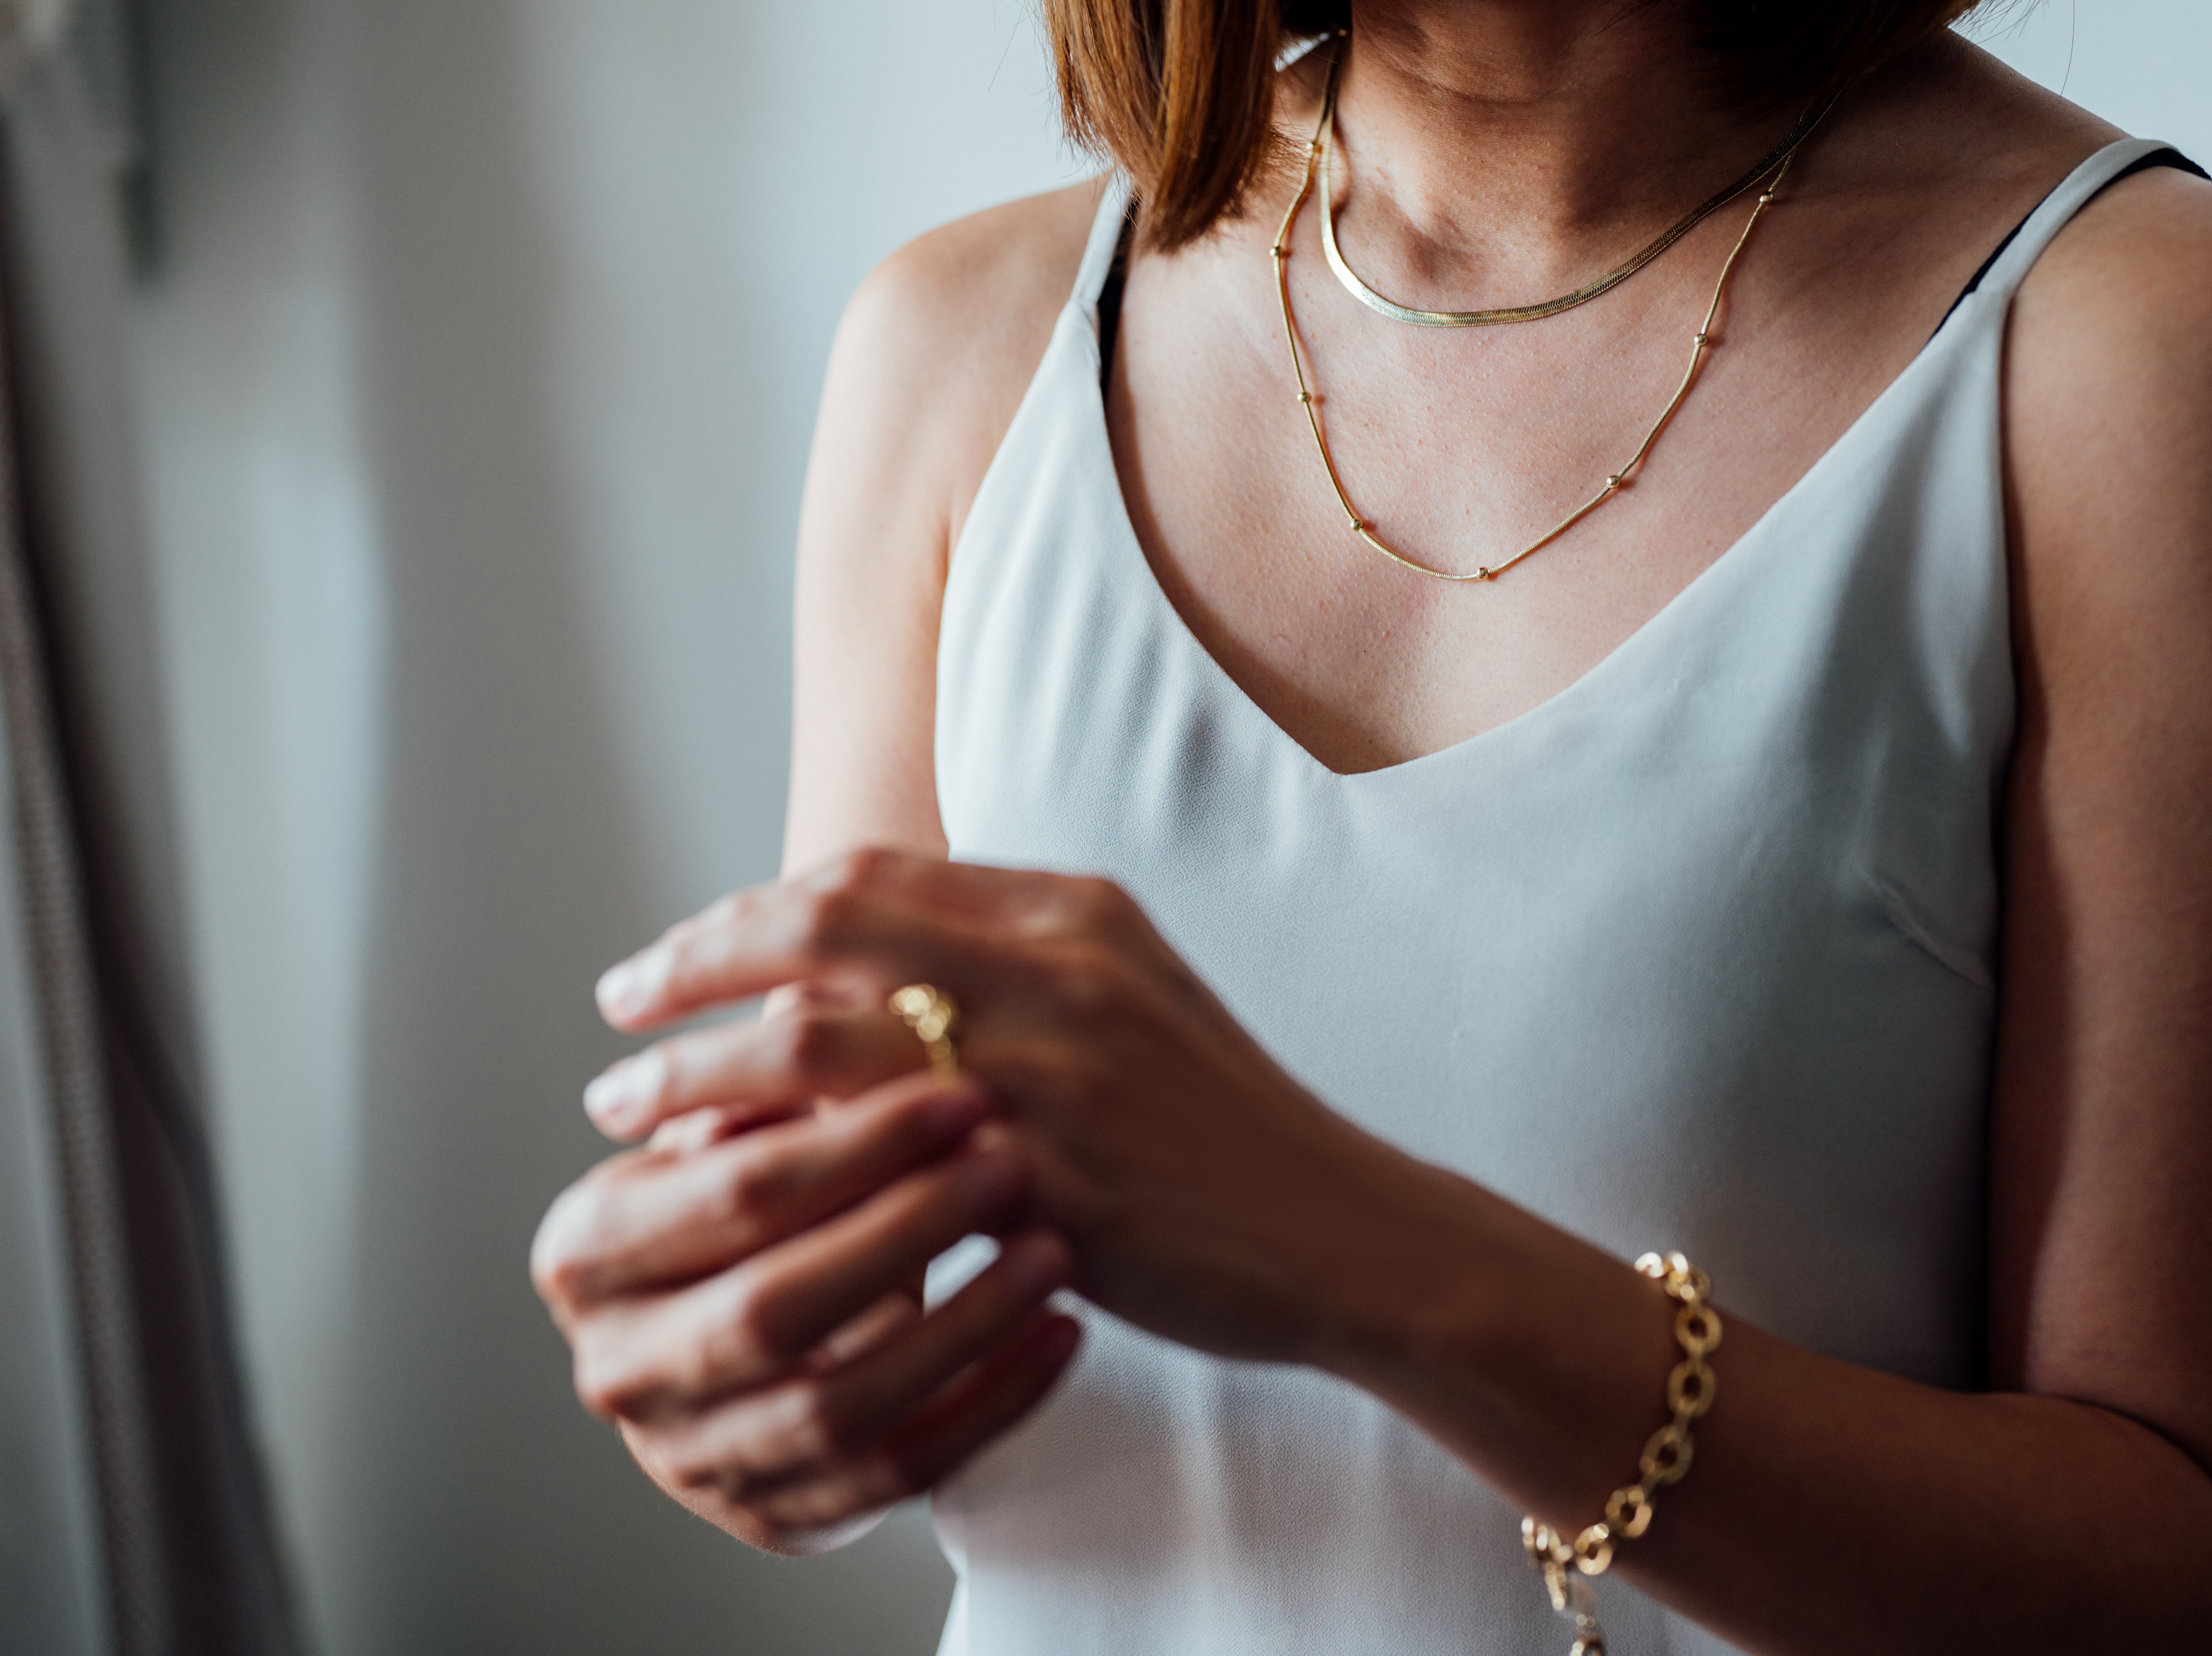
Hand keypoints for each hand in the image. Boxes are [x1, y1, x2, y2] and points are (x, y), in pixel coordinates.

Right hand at [529, 1053, 1080, 1551]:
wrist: (771, 1312)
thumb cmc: (775, 1182)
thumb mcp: (757, 1116)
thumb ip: (790, 1049)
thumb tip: (870, 950)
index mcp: (586, 1248)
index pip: (725, 1193)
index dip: (846, 1144)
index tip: (963, 1092)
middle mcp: (620, 1363)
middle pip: (773, 1305)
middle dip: (902, 1232)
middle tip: (1013, 1166)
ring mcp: (695, 1454)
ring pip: (840, 1403)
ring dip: (961, 1323)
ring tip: (1055, 1249)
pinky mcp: (780, 1514)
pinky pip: (901, 1471)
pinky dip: (991, 1402)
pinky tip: (1063, 1332)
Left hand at [588, 847, 1450, 1370]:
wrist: (1343, 1229)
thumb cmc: (1221, 1125)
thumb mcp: (1131, 1000)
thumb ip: (1014, 963)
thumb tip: (865, 962)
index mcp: (1074, 914)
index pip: (867, 879)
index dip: (746, 909)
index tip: (675, 955)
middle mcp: (1055, 970)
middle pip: (821, 930)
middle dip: (693, 965)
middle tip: (615, 1010)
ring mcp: (1051, 1073)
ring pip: (819, 1038)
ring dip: (698, 1070)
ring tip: (623, 1105)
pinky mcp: (1049, 1178)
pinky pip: (869, 1166)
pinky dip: (777, 1170)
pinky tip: (720, 1197)